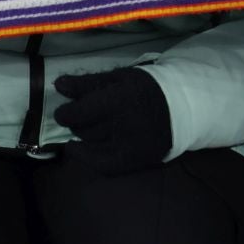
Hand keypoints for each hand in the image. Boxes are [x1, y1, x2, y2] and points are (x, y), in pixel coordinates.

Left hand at [54, 68, 172, 173]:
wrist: (185, 107)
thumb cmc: (150, 87)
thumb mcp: (121, 77)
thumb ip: (89, 82)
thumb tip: (58, 85)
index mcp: (120, 99)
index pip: (79, 113)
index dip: (65, 113)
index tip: (64, 111)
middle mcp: (123, 125)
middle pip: (84, 129)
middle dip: (77, 123)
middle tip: (82, 116)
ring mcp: (129, 146)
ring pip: (91, 145)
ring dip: (84, 137)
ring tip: (89, 128)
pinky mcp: (135, 160)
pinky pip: (103, 165)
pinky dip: (87, 158)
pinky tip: (81, 149)